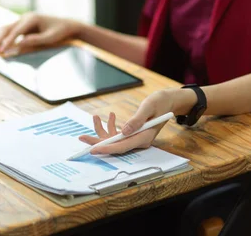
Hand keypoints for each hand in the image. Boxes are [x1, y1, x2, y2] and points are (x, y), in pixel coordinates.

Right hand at [0, 14, 80, 53]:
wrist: (67, 25)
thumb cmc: (60, 32)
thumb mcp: (50, 38)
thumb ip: (35, 40)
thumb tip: (19, 44)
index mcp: (32, 18)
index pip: (16, 31)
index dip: (8, 41)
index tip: (2, 50)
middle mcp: (26, 17)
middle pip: (7, 28)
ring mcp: (24, 21)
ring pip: (7, 29)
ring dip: (0, 39)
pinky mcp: (24, 26)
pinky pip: (12, 32)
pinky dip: (6, 39)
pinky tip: (3, 49)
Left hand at [79, 89, 194, 154]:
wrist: (169, 101)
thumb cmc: (160, 102)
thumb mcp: (148, 107)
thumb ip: (137, 120)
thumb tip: (124, 131)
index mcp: (144, 138)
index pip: (122, 146)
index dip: (106, 148)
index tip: (93, 149)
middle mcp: (139, 141)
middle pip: (115, 146)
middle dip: (98, 142)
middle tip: (82, 138)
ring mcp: (136, 138)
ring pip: (115, 140)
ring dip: (103, 130)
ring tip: (95, 117)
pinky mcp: (134, 133)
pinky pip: (119, 134)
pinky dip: (112, 126)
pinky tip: (110, 115)